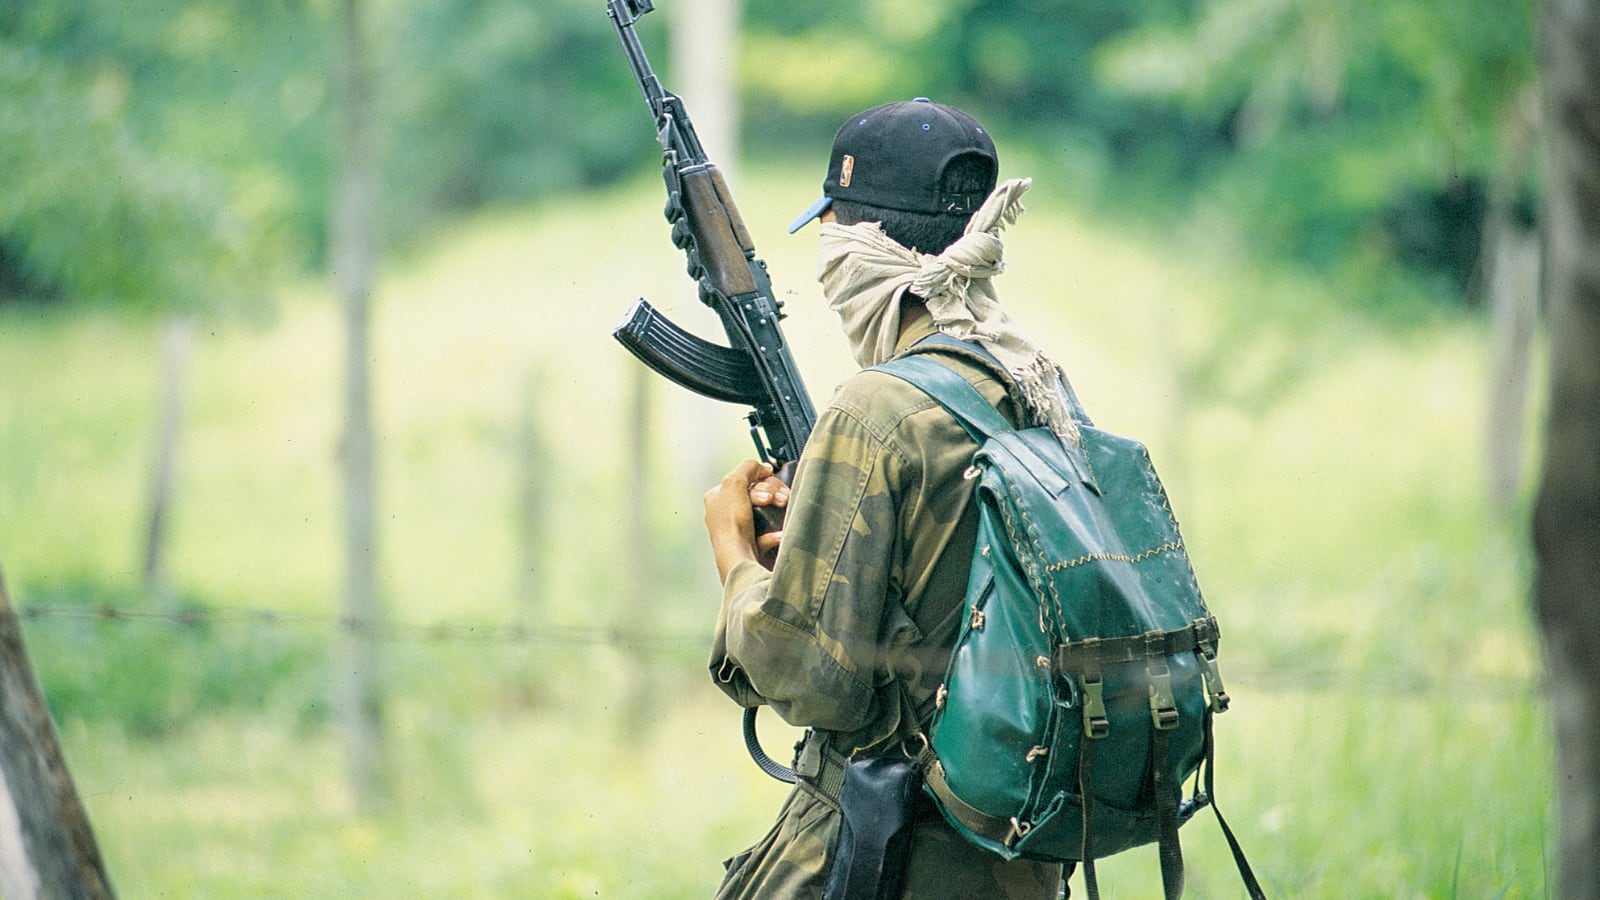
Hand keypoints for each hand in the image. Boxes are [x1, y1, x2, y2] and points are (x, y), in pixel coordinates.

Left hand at [703, 459, 790, 581]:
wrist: (739, 559)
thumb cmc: (731, 525)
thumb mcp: (735, 482)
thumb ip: (747, 468)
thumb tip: (762, 467)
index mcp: (717, 497)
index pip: (743, 478)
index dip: (760, 476)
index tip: (770, 475)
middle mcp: (725, 513)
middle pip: (756, 493)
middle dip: (771, 492)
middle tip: (778, 497)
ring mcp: (738, 530)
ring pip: (765, 511)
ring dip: (777, 507)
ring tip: (782, 507)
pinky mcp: (751, 545)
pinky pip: (769, 532)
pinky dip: (776, 531)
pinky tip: (778, 533)